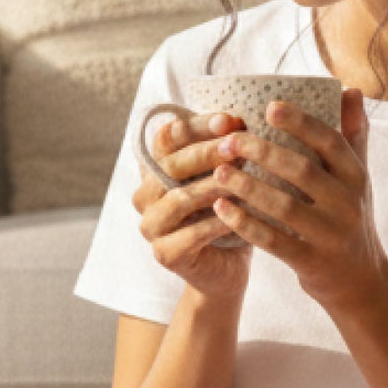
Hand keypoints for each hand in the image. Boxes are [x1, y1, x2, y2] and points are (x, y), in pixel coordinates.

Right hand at [131, 111, 253, 300]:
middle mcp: (145, 194)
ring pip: (179, 199)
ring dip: (212, 186)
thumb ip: (224, 152)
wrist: (226, 268)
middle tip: (237, 145)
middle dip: (207, 152)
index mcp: (156, 169)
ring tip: (242, 178)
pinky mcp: (164, 254)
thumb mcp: (225, 177)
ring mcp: (151, 226)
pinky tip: (241, 215)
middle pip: (171, 166)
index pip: (167, 137)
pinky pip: (191, 234)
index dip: (196, 126)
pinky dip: (217, 223)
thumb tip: (239, 119)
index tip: (230, 120)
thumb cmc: (227, 214)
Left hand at [205, 90, 387, 315]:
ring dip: (247, 186)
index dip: (300, 122)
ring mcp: (330, 235)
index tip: (269, 106)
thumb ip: (352, 135)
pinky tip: (221, 208)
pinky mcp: (311, 262)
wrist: (361, 282)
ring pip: (284, 206)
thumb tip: (349, 89)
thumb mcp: (358, 178)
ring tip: (218, 171)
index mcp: (356, 176)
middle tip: (230, 140)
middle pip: (302, 170)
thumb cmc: (350, 218)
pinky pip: (274, 241)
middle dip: (262, 152)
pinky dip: (245, 224)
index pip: (330, 141)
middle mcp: (348, 203)